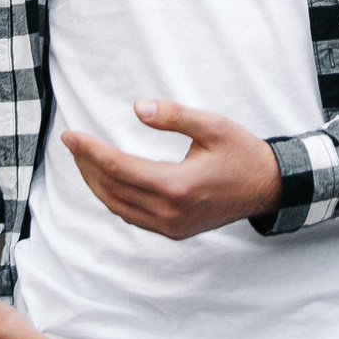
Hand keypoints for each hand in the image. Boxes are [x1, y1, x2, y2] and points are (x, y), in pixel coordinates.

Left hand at [64, 100, 282, 238]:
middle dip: (87, 166)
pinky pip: (133, 216)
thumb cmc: (241, 153)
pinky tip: (107, 180)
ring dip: (96, 183)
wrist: (267, 188)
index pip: (119, 168)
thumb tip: (137, 108)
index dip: (91, 151)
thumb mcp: (212, 126)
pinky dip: (113, 198)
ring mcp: (171, 226)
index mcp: (177, 186)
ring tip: (83, 160)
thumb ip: (174, 116)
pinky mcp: (174, 231)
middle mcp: (170, 212)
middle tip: (72, 143)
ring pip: (118, 207)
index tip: (71, 136)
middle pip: (113, 189)